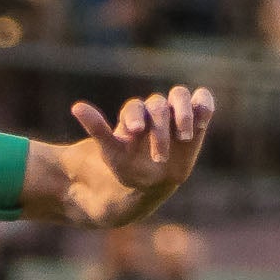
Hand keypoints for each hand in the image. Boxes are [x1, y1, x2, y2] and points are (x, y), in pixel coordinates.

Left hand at [68, 85, 215, 220]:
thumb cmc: (128, 167)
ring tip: (183, 135)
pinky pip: (203, 102)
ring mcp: (176, 113)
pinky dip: (204, 105)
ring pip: (181, 95)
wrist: (150, 184)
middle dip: (159, 129)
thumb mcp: (111, 152)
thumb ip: (98, 129)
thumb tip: (75, 106)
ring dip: (183, 113)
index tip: (135, 132)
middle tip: (159, 156)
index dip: (135, 116)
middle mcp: (155, 110)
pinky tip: (203, 120)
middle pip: (159, 105)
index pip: (135, 107)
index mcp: (134, 115)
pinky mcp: (196, 120)